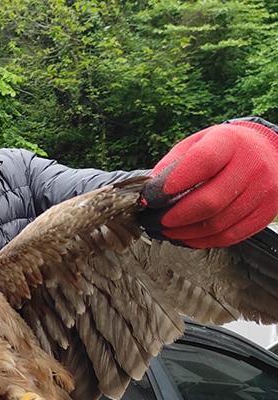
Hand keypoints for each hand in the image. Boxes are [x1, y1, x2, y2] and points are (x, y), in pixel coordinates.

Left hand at [140, 121, 277, 247]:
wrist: (263, 151)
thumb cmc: (221, 150)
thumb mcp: (196, 145)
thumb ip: (173, 166)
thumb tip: (149, 194)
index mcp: (229, 142)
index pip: (203, 162)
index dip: (175, 182)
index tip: (152, 197)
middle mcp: (252, 165)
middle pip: (210, 201)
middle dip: (176, 216)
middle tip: (157, 221)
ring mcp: (263, 190)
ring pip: (219, 224)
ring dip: (186, 233)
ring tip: (167, 232)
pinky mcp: (266, 212)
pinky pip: (231, 236)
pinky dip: (204, 241)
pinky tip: (187, 238)